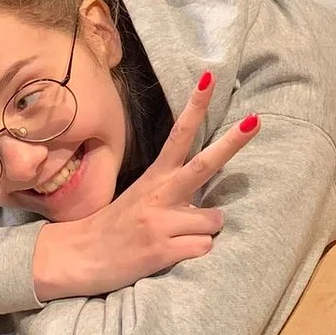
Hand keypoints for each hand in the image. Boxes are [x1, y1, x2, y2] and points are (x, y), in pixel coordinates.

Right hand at [31, 73, 258, 300]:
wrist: (78, 257)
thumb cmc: (116, 226)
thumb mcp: (143, 197)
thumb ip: (174, 190)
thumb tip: (210, 197)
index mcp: (155, 176)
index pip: (178, 134)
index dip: (195, 106)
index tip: (210, 77)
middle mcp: (159, 194)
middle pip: (205, 164)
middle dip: (233, 142)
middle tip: (256, 120)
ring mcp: (160, 222)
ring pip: (213, 220)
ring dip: (203, 231)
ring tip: (178, 237)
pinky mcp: (161, 250)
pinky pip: (203, 248)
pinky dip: (195, 253)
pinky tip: (172, 253)